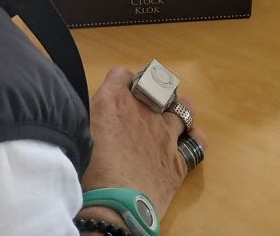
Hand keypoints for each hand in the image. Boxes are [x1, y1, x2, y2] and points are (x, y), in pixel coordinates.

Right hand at [82, 66, 204, 220]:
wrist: (113, 207)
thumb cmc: (87, 173)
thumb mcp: (82, 135)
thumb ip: (93, 120)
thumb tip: (96, 118)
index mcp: (114, 102)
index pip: (121, 74)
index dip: (120, 83)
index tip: (117, 95)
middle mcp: (143, 111)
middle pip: (155, 85)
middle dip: (151, 91)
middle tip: (143, 107)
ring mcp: (165, 134)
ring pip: (183, 108)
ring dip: (176, 110)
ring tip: (169, 119)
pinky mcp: (179, 159)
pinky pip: (197, 141)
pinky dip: (193, 138)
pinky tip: (186, 142)